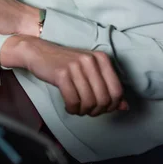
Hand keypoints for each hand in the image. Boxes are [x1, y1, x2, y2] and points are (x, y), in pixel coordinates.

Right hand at [1, 36, 128, 115]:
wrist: (37, 52)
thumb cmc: (64, 63)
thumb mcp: (88, 71)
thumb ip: (107, 87)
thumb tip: (125, 107)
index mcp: (101, 59)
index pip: (117, 91)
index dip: (112, 106)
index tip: (101, 108)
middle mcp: (90, 61)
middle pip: (104, 99)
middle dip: (96, 111)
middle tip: (87, 111)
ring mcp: (76, 66)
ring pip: (89, 102)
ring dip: (83, 111)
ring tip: (77, 109)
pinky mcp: (61, 74)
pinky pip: (73, 100)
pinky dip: (72, 108)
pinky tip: (69, 106)